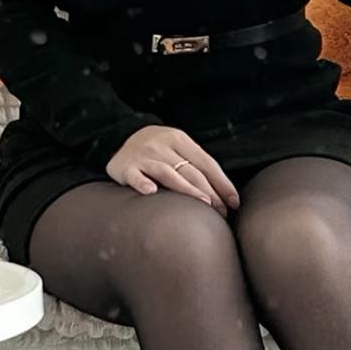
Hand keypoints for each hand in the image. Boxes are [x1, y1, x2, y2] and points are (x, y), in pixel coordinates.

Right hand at [105, 125, 240, 216]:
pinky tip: (151, 191)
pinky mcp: (125, 167)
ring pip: (168, 173)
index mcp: (179, 139)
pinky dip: (143, 183)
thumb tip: (225, 194)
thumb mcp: (176, 148)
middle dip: (210, 192)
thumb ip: (195, 164)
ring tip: (203, 204)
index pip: (206, 163)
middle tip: (222, 212)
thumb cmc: (156, 150)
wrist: (116, 137)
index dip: (222, 183)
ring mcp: (143, 156)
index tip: (234, 203)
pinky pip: (136, 176)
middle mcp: (162, 145)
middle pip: (191, 171)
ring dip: (187, 189)